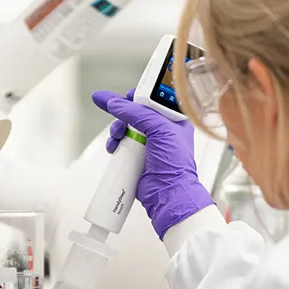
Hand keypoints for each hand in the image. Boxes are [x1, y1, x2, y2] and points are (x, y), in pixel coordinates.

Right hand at [94, 89, 214, 238]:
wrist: (167, 193)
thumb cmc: (175, 164)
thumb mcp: (159, 129)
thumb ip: (137, 113)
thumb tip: (116, 103)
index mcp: (174, 120)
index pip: (154, 100)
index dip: (140, 96)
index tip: (128, 95)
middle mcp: (161, 131)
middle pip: (135, 112)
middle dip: (123, 113)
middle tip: (118, 116)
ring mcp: (147, 144)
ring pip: (125, 127)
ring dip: (117, 129)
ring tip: (117, 136)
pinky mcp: (136, 156)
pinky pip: (120, 144)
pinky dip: (114, 143)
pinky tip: (114, 147)